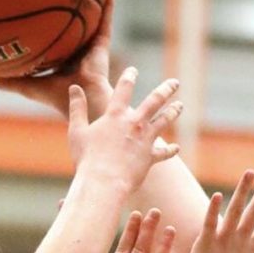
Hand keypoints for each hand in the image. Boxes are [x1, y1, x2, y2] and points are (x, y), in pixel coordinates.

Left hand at [0, 0, 115, 118]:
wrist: (80, 100)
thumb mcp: (27, 84)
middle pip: (71, 23)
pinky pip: (106, 18)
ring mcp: (90, 45)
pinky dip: (108, 3)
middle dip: (68, 5)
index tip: (38, 3)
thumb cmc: (54, 96)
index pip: (52, 37)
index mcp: (59, 59)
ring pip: (92, 17)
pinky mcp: (102, 43)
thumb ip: (8, 80)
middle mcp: (75, 49)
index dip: (46, 23)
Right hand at [68, 68, 181, 193]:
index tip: (133, 71)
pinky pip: (164, 152)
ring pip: (164, 121)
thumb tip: (74, 87)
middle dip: (166, 90)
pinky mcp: (150, 157)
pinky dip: (170, 150)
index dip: (129, 77)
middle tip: (175, 83)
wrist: (103, 182)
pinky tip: (176, 148)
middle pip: (154, 101)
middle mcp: (134, 124)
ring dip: (173, 112)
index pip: (124, 89)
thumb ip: (77, 108)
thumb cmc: (87, 158)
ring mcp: (145, 140)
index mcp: (115, 116)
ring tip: (179, 106)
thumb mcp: (77, 130)